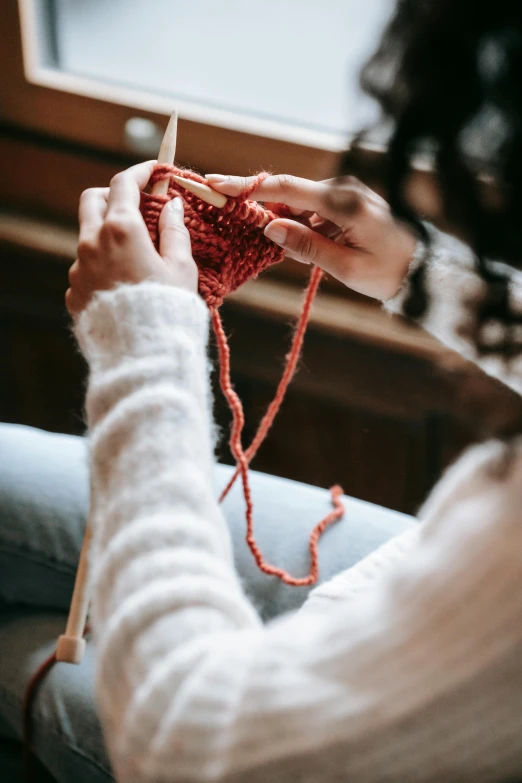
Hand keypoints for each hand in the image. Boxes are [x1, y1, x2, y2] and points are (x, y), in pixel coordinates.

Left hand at [66, 161, 197, 316]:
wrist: (141, 351)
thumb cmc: (168, 307)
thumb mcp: (181, 267)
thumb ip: (175, 231)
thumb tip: (171, 205)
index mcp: (121, 229)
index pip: (124, 183)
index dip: (140, 172)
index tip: (154, 171)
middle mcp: (92, 243)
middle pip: (93, 200)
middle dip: (113, 195)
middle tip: (136, 205)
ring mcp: (79, 267)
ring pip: (88, 236)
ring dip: (108, 234)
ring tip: (135, 255)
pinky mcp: (74, 291)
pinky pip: (86, 268)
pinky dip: (102, 265)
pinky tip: (123, 284)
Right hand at [206, 173, 416, 300]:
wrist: (425, 268)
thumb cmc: (391, 271)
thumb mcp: (346, 268)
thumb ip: (306, 246)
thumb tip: (270, 227)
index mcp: (343, 202)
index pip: (286, 187)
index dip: (248, 186)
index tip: (218, 185)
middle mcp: (343, 190)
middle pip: (289, 195)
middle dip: (267, 213)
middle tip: (257, 232)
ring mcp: (347, 195)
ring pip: (301, 206)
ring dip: (290, 227)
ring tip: (311, 253)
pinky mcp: (349, 204)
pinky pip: (315, 212)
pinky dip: (305, 228)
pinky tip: (316, 248)